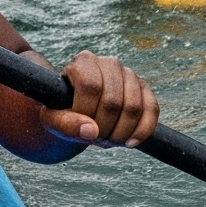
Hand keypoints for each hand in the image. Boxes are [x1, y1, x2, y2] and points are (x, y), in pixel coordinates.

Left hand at [40, 52, 158, 148]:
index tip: (81, 128)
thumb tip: (91, 130)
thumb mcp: (53, 120)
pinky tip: (130, 143)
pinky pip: (152, 109)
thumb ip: (65, 124)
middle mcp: (108, 63)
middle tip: (96, 140)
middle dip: (105, 129)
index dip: (87, 112)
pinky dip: (143, 131)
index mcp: (83, 63)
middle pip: (113, 100)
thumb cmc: (62, 113)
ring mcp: (129, 74)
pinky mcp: (144, 89)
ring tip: (108, 140)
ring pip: (134, 106)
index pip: (90, 86)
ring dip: (121, 133)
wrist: (79, 113)